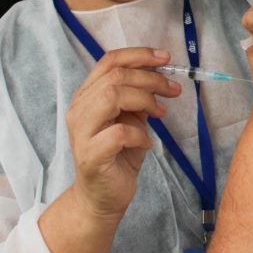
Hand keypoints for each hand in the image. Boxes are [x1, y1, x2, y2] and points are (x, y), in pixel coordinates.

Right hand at [66, 48, 179, 221]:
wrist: (102, 196)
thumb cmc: (118, 155)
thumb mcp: (133, 119)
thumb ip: (139, 97)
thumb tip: (161, 75)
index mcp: (87, 95)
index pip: (109, 61)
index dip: (139, 55)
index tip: (166, 59)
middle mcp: (79, 109)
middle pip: (115, 77)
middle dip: (150, 79)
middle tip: (173, 90)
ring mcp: (81, 132)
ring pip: (112, 96)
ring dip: (145, 100)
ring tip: (160, 114)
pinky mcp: (91, 155)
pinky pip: (120, 133)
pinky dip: (140, 134)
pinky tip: (146, 143)